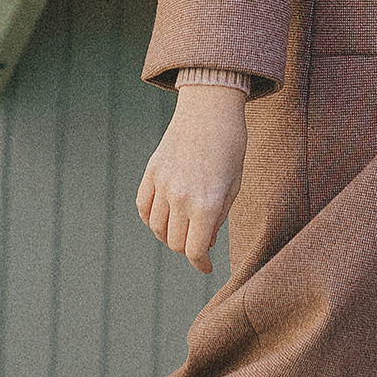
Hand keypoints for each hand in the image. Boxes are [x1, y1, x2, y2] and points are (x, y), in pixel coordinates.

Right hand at [137, 87, 248, 273]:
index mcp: (206, 204)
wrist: (210, 109)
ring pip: (157, 228)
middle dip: (188, 250)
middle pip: (175, 243)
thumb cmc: (230, 148)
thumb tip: (203, 243)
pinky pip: (143, 207)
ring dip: (170, 236)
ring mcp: (163, 184)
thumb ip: (218, 218)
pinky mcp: (151, 172)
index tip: (206, 268)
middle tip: (199, 244)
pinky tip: (163, 218)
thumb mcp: (233, 186)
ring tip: (183, 230)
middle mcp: (181, 197)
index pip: (194, 250)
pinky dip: (151, 219)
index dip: (201, 264)